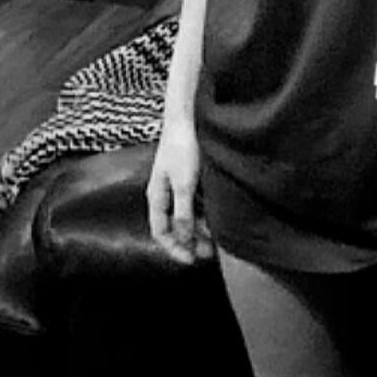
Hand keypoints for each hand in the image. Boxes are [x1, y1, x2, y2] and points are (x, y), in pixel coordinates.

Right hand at [146, 116, 213, 265]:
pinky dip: (205, 214)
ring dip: (200, 229)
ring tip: (218, 239)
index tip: (191, 260)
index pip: (160, 232)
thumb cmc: (183, 147)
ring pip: (187, 215)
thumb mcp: (184, 184)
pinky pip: (196, 202)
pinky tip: (219, 218)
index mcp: (157, 196)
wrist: (189, 116)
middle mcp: (165, 192)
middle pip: (175, 226)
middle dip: (190, 241)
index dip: (174, 249)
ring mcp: (178, 184)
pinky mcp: (191, 176)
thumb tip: (183, 239)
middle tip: (209, 254)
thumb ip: (183, 213)